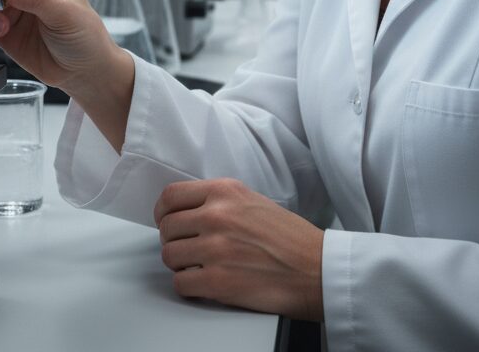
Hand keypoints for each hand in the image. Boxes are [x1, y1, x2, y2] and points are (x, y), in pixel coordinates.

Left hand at [154, 178, 324, 320]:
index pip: (171, 195)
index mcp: (224, 191)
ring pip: (169, 256)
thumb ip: (218, 200)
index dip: (163, 211)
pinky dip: (188, 285)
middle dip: (173, 240)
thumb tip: (189, 210)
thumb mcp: (251, 200)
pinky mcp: (217, 282)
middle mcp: (216, 215)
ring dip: (180, 264)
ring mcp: (215, 249)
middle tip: (186, 247)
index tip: (165, 220)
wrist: (316, 269)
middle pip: (167, 228)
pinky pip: (180, 283)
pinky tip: (203, 282)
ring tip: (198, 265)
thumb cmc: (290, 237)